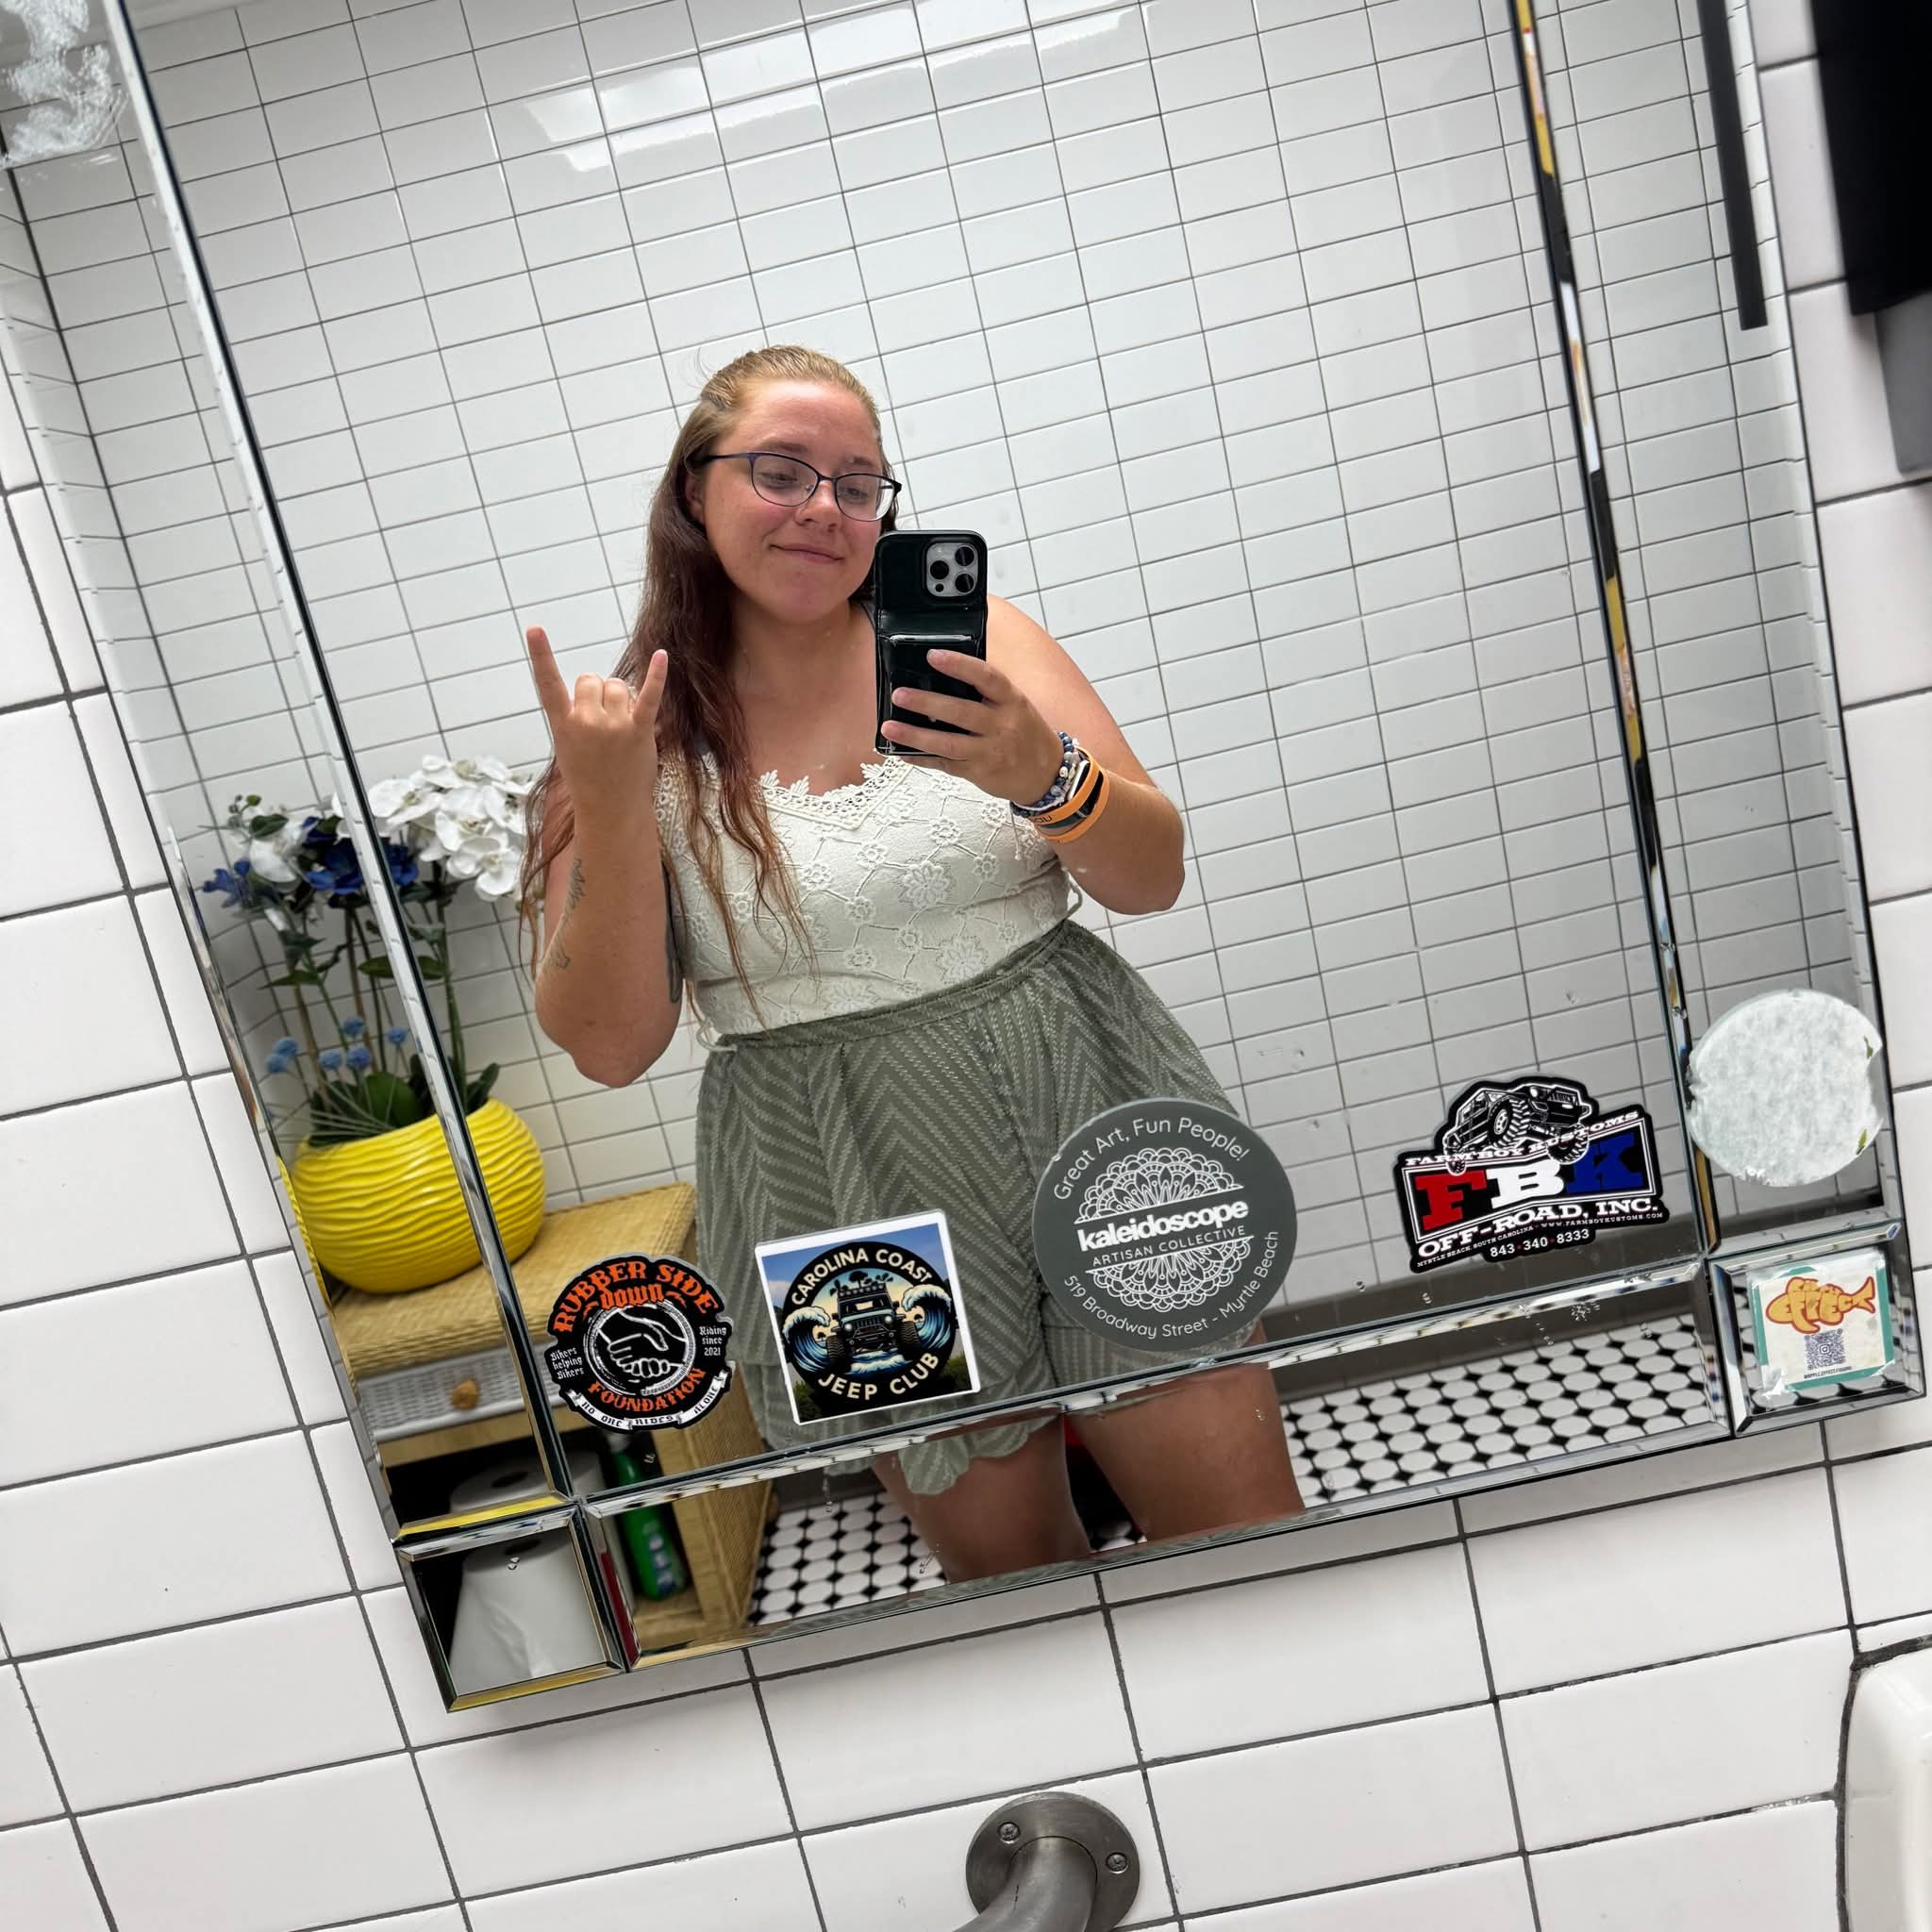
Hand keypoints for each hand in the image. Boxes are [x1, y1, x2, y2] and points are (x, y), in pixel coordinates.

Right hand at [526, 625, 667, 816]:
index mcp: (563, 725)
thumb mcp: (569, 748)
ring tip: (621, 728)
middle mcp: (586, 722)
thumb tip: (601, 687)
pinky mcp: (640, 731)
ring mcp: (614, 726)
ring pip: (618, 686)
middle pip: (592, 680)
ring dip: (620, 699)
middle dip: (597, 693)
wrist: (611, 812)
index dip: (541, 655)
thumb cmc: (590, 780)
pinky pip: (649, 696)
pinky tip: (660, 655)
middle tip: (602, 723)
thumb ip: (578, 716)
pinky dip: (656, 675)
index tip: (535, 629)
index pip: (548, 684)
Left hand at [882, 650, 1064, 806]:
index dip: (959, 665)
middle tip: (899, 694)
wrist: (1046, 774)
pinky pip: (945, 765)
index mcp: (1011, 701)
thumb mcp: (1016, 705)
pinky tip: (901, 752)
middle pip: (961, 712)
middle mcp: (1002, 725)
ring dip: (915, 735)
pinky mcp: (978, 772)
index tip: (933, 656)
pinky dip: (921, 758)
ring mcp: (990, 751)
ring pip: (948, 743)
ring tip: (889, 727)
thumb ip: (987, 691)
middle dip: (927, 703)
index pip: (986, 677)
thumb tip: (944, 673)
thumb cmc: (1026, 733)